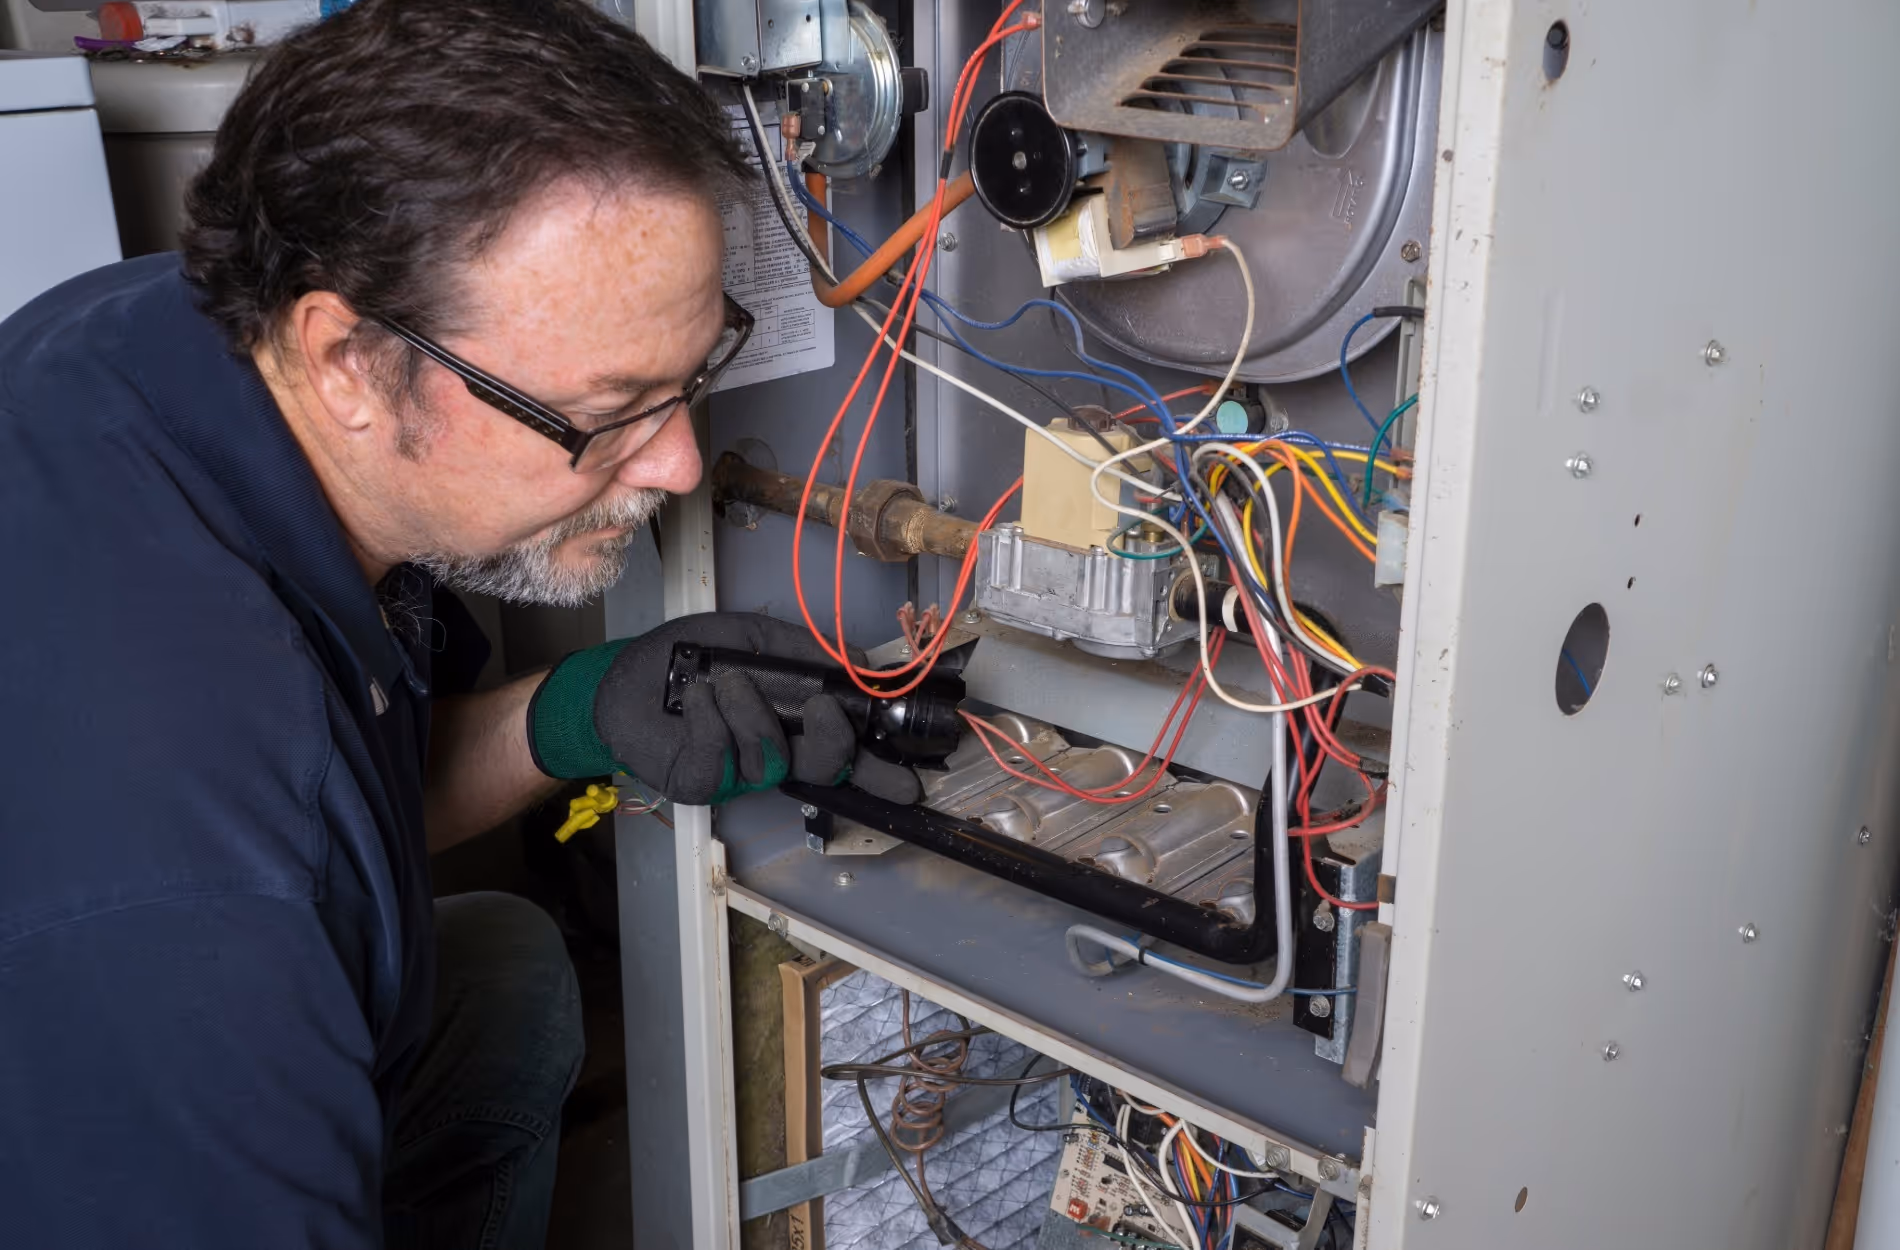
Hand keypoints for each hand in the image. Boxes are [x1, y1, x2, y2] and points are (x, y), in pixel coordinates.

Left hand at [527, 612, 921, 806]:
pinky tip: (696, 697)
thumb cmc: (689, 658)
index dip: (879, 771)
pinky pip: (720, 760)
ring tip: (725, 682)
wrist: (623, 676)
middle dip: (834, 744)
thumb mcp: (753, 637)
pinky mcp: (699, 782)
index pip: (846, 754)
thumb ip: (805, 649)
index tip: (911, 780)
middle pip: (823, 768)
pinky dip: (710, 721)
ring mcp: (736, 774)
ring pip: (771, 761)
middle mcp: (773, 753)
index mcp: (793, 724)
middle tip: (826, 710)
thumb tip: (860, 658)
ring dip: (752, 714)